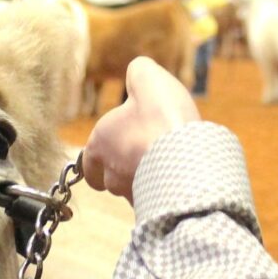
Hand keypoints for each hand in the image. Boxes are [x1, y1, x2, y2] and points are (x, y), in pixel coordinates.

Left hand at [83, 57, 199, 201]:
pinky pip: (153, 201)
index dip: (100, 155)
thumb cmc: (163, 119)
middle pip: (109, 178)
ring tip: (165, 163)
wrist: (189, 160)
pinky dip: (161, 191)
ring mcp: (131, 195)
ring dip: (143, 179)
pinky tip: (177, 177)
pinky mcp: (153, 208)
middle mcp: (110, 175)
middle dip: (122, 167)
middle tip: (143, 152)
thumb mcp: (148, 78)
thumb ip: (137, 71)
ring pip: (131, 190)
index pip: (88, 161)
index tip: (115, 146)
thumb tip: (137, 70)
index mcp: (99, 144)